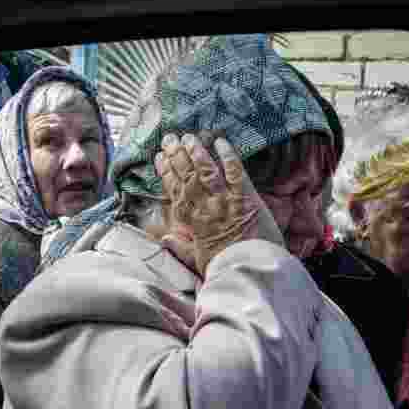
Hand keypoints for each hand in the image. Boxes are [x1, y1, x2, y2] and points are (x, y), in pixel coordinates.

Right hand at [155, 132, 283, 274]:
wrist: (249, 270)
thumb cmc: (225, 266)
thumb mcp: (198, 260)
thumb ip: (180, 248)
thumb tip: (164, 238)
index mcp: (193, 222)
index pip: (174, 192)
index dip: (165, 173)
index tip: (159, 158)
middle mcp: (206, 208)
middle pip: (187, 177)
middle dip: (177, 155)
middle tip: (170, 139)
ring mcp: (226, 202)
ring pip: (207, 172)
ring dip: (197, 152)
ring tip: (189, 137)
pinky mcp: (246, 198)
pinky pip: (235, 173)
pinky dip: (228, 156)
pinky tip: (220, 142)